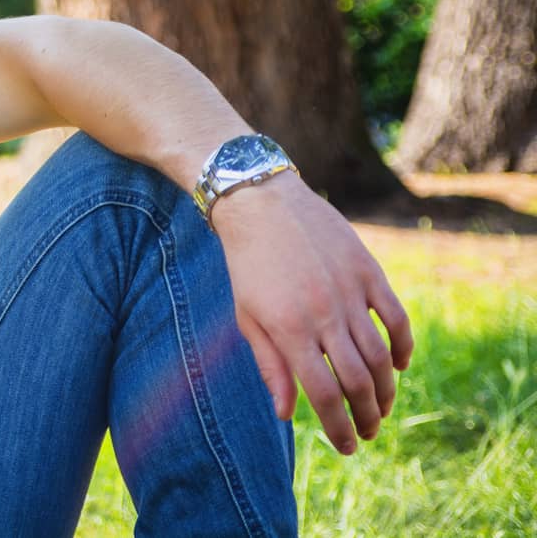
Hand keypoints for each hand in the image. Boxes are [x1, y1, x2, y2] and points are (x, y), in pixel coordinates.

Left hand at [211, 172, 413, 452]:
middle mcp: (323, 315)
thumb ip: (270, 365)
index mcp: (289, 330)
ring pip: (381, 356)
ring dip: (386, 389)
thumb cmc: (247, 264)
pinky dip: (403, 346)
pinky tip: (398, 365)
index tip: (347, 447)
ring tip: (381, 407)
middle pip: (359, 381)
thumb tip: (286, 412)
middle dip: (367, 416)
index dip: (339, 428)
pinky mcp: (368, 272)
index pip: (324, 395)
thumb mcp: (247, 317)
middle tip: (369, 432)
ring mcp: (350, 293)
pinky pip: (397, 318)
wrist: (261, 203)